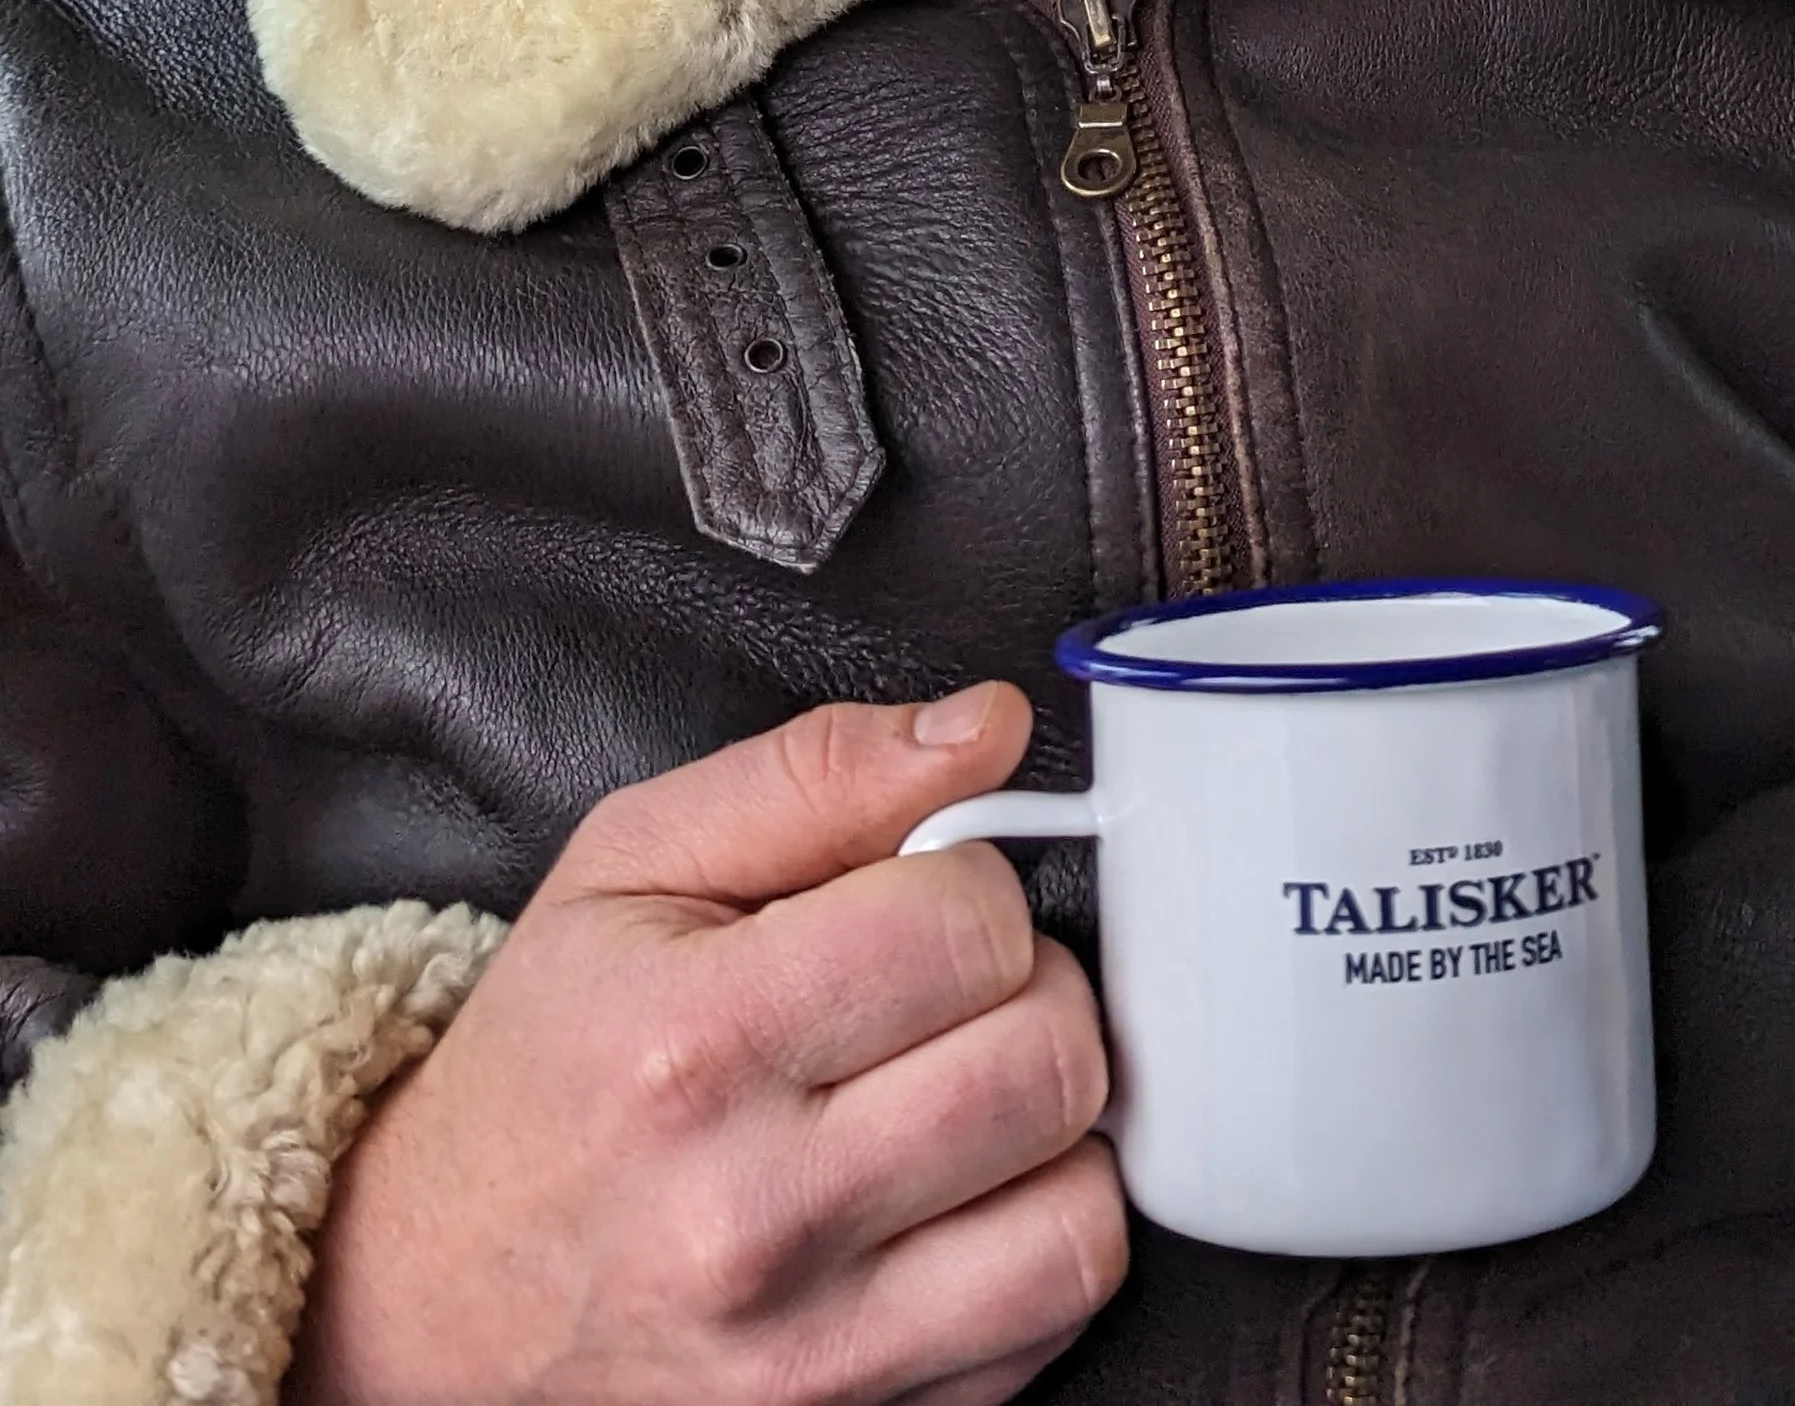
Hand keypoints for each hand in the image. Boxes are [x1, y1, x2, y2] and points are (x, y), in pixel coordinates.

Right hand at [287, 685, 1124, 1405]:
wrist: (437, 1295)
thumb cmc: (549, 1063)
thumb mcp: (632, 864)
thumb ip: (818, 773)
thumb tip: (989, 726)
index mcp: (695, 1046)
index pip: (968, 925)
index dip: (971, 883)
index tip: (921, 899)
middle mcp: (755, 1216)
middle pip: (1047, 1060)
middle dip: (1030, 990)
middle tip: (956, 989)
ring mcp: (813, 1351)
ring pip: (1080, 1207)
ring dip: (1053, 1126)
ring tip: (965, 1088)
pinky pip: (1055, 1315)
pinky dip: (1038, 1237)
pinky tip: (962, 1194)